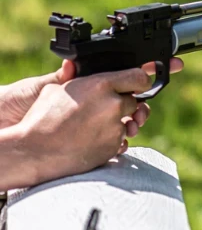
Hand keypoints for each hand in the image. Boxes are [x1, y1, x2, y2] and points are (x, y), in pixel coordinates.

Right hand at [17, 67, 158, 183]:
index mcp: (101, 85)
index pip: (139, 78)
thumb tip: (90, 77)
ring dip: (117, 123)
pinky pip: (121, 141)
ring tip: (95, 126)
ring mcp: (115, 128)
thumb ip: (82, 81)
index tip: (138, 84)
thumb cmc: (41, 119)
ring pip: (128, 122)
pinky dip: (111, 140)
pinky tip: (93, 139)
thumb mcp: (58, 89)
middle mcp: (113, 105)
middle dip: (122, 104)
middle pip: (134, 102)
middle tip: (104, 109)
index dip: (139, 81)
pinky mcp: (113, 148)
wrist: (33, 152)